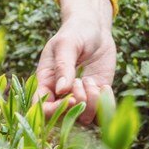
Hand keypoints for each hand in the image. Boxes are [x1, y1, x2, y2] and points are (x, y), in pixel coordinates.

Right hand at [36, 0, 116, 128]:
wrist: (95, 29)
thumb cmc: (75, 32)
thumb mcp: (66, 44)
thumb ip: (63, 65)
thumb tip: (62, 90)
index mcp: (46, 83)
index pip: (42, 108)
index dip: (54, 110)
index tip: (70, 98)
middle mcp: (61, 95)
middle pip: (64, 118)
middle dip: (77, 103)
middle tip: (82, 81)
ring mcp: (80, 97)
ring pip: (84, 119)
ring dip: (92, 103)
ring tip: (92, 81)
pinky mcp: (97, 97)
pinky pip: (102, 115)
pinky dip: (106, 105)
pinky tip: (105, 87)